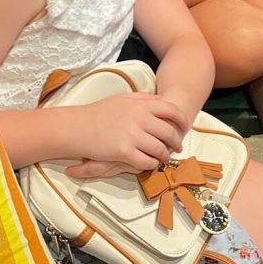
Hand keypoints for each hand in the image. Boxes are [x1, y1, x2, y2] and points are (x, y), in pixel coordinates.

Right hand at [65, 93, 188, 176]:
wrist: (77, 126)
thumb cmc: (98, 112)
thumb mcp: (123, 99)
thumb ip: (143, 99)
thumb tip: (160, 99)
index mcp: (141, 104)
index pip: (171, 110)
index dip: (181, 120)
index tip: (185, 127)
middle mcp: (140, 118)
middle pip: (168, 132)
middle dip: (176, 141)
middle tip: (177, 147)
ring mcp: (133, 135)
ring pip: (159, 149)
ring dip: (165, 155)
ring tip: (164, 158)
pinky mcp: (124, 151)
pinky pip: (146, 161)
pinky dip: (151, 164)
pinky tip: (151, 164)